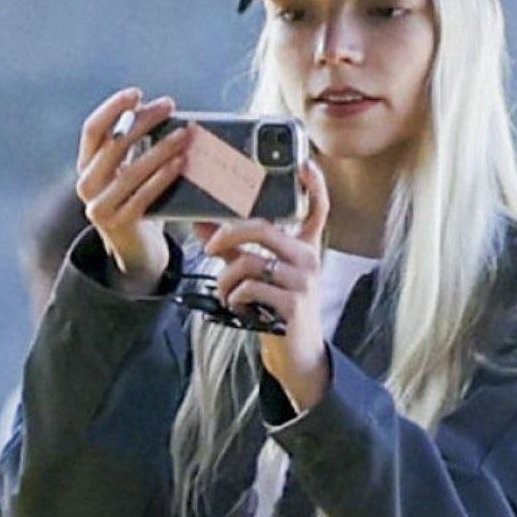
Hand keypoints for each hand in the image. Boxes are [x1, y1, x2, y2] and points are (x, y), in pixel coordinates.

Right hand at [75, 88, 192, 292]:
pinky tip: (180, 163)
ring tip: (183, 134)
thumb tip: (160, 110)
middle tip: (169, 107)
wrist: (136, 249)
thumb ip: (133, 146)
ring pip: (131, 171)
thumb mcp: (128, 170)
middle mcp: (86, 185)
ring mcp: (100, 207)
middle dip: (143, 122)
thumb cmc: (136, 199)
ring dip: (159, 149)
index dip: (113, 108)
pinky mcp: (120, 223)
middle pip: (114, 145)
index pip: (93, 129)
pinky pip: (143, 195)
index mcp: (85, 166)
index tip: (137, 93)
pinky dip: (162, 178)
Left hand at [197, 159, 330, 411]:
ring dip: (226, 278)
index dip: (314, 185)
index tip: (305, 164)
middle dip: (229, 233)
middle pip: (265, 228)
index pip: (317, 209)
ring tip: (225, 292)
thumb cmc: (276, 307)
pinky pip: (252, 288)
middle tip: (210, 247)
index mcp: (304, 246)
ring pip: (251, 261)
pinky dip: (235, 296)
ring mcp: (303, 281)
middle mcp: (309, 259)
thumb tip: (199, 223)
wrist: (296, 352)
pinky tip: (237, 306)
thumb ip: (234, 247)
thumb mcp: (258, 273)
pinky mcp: (293, 305)